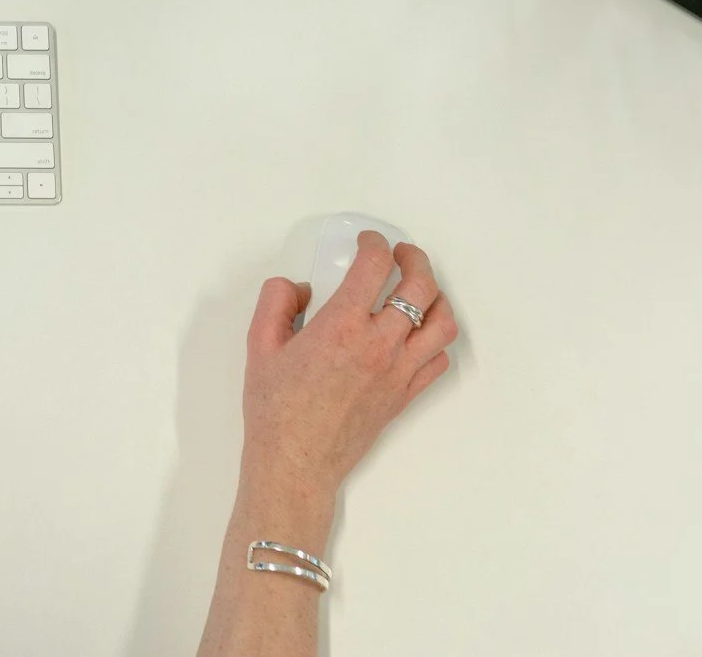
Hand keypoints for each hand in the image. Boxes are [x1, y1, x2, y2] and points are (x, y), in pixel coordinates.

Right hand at [239, 233, 458, 509]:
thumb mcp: (259, 344)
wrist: (295, 461)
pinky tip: (418, 334)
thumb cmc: (274, 407)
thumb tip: (299, 287)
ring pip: (442, 324)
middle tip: (401, 253)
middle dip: (415, 259)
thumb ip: (276, 301)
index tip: (367, 241)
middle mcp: (379, 345)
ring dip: (436, 297)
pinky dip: (436, 341)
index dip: (374, 243)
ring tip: (421, 289)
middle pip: (420, 287)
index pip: (375, 266)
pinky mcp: (405, 396)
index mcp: (342, 326)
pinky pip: (438, 361)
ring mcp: (398, 372)